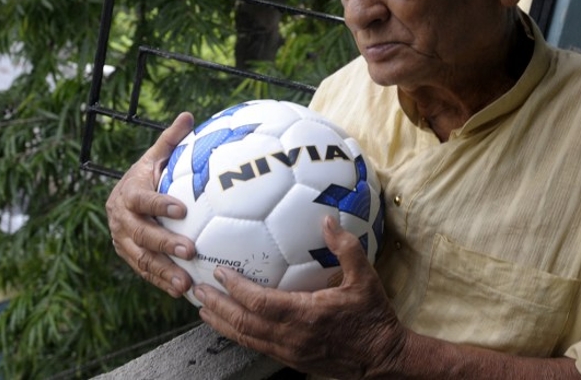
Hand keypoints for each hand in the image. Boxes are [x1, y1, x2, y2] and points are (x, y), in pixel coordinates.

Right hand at [106, 112, 196, 297]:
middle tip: (190, 250)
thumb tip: (188, 115)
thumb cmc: (148, 175)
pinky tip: (181, 291)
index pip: (143, 200)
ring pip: (141, 258)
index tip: (182, 210)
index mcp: (129, 193)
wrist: (121, 198)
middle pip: (141, 234)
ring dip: (164, 271)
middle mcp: (121, 219)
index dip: (160, 205)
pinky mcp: (128, 256)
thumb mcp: (156, 156)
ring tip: (185, 283)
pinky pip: (144, 272)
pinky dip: (161, 282)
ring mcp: (122, 241)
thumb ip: (171, 140)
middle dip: (165, 244)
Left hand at [194, 216, 405, 378]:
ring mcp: (290, 352)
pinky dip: (238, 334)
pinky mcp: (292, 360)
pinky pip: (256, 346)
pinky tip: (229, 324)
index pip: (260, 302)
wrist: (382, 358)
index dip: (236, 288)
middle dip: (218, 306)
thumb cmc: (373, 317)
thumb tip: (327, 220)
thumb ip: (346, 248)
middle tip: (198, 290)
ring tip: (203, 308)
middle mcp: (292, 336)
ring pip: (246, 338)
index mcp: (307, 314)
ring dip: (222, 323)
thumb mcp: (366, 278)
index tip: (220, 273)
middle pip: (243, 323)